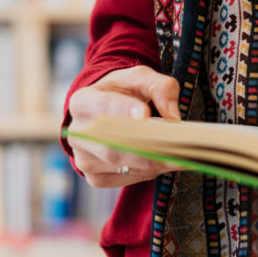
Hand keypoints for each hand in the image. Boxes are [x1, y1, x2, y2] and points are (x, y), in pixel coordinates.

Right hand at [67, 66, 182, 187]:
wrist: (108, 111)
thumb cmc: (124, 92)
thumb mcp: (142, 78)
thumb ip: (160, 88)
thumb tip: (172, 117)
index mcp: (82, 102)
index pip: (103, 106)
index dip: (123, 110)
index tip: (144, 114)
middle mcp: (78, 134)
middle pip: (113, 145)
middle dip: (147, 146)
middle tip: (177, 145)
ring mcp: (84, 159)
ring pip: (122, 165)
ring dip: (153, 161)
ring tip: (179, 154)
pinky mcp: (95, 178)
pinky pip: (126, 178)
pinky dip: (149, 171)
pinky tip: (164, 161)